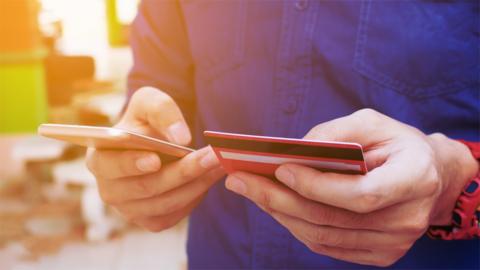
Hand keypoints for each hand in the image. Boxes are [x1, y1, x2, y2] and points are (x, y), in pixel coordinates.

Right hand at [86, 87, 224, 231]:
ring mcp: (129, 209)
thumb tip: (181, 138)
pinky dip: (196, 195)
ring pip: (166, 203)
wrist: (154, 141)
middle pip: (147, 187)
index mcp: (99, 159)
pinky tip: (211, 176)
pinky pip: (176, 213)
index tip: (155, 160)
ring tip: (220, 163)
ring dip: (197, 183)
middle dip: (183, 172)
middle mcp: (110, 190)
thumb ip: (162, 110)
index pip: (110, 166)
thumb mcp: (149, 101)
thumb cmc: (146, 121)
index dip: (131, 164)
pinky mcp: (151, 220)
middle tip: (212, 156)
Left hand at [225, 109, 478, 266]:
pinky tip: (275, 207)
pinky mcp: (381, 254)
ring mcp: (395, 243)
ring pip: (323, 236)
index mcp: (415, 179)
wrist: (430, 175)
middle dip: (279, 199)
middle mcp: (408, 218)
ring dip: (280, 214)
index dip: (317, 186)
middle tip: (241, 181)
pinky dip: (296, 227)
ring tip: (250, 192)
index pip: (360, 194)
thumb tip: (292, 152)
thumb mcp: (372, 122)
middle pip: (332, 219)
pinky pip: (328, 246)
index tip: (280, 170)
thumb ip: (335, 133)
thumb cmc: (397, 143)